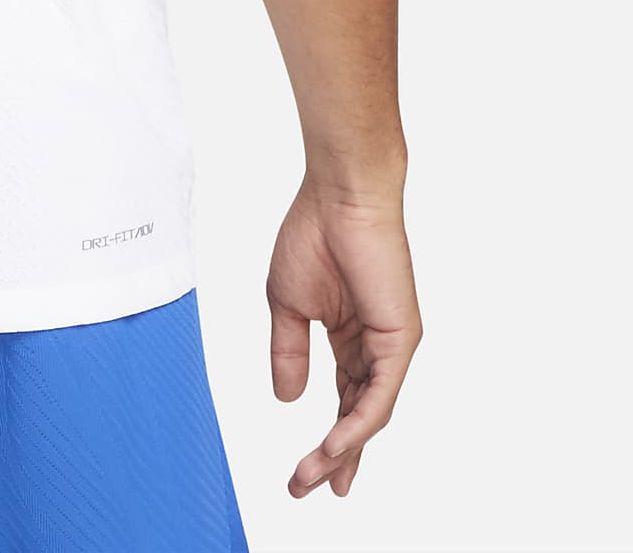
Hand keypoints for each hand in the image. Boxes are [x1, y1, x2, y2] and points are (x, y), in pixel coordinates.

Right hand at [267, 170, 420, 498]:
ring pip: (368, 414)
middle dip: (335, 457)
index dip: (327, 439)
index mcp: (350, 337)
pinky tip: (336, 445)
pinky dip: (357, 423)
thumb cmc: (312, 234)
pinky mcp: (400, 339)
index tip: (308, 473)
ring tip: (316, 477)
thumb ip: (289, 352)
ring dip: (341, 449)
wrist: (338, 197)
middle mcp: (375, 347)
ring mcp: (391, 346)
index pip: (342, 400)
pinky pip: (379, 394)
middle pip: (356, 416)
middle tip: (310, 490)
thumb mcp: (287, 304)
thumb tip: (288, 398)